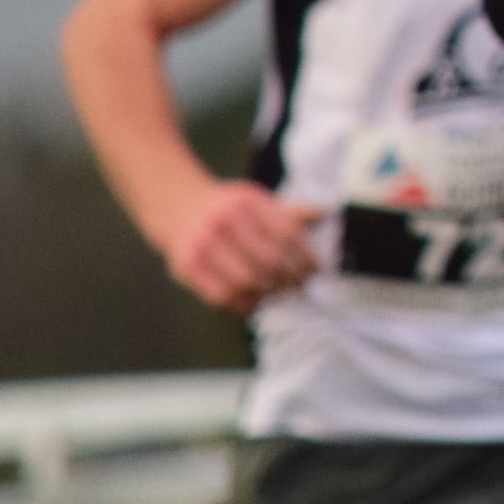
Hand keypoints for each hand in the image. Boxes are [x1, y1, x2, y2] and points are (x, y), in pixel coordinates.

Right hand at [157, 177, 318, 314]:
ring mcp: (202, 244)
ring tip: (281, 294)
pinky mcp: (187, 267)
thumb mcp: (257, 200)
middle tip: (301, 287)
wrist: (179, 207)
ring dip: (269, 293)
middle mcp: (223, 221)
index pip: (287, 235)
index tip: (317, 270)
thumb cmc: (229, 207)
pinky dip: (243, 303)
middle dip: (291, 278)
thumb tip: (324, 213)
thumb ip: (288, 212)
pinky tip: (256, 301)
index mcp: (246, 202)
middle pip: (269, 261)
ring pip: (247, 281)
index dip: (307, 257)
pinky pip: (222, 295)